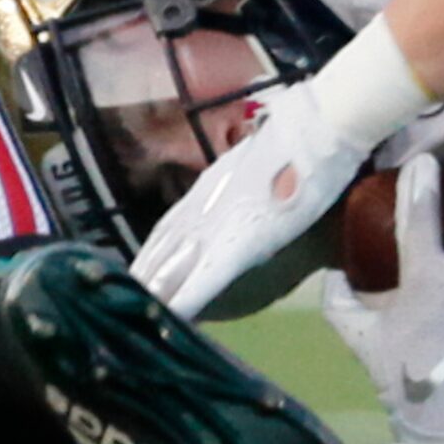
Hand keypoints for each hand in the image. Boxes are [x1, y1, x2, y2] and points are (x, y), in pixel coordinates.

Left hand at [130, 78, 376, 319]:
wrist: (320, 126)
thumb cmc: (302, 134)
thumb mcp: (262, 157)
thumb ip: (247, 176)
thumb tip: (252, 181)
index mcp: (209, 187)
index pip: (169, 226)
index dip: (153, 252)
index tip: (139, 272)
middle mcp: (203, 206)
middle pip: (162, 250)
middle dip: (145, 278)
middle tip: (124, 302)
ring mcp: (217, 224)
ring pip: (173, 267)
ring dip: (155, 292)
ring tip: (137, 314)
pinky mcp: (238, 244)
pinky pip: (204, 279)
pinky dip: (185, 300)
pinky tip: (171, 316)